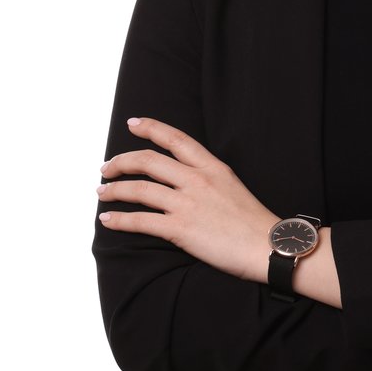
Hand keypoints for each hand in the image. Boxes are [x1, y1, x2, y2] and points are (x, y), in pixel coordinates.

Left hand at [97, 117, 279, 282]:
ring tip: (102, 193)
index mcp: (213, 167)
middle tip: (107, 168)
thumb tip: (186, 179)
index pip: (176, 139)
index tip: (134, 123)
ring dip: (115, 190)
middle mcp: (197, 180)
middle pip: (149, 161)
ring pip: (140, 189)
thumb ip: (209, 178)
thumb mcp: (233, 186)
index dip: (151, 128)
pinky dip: (120, 220)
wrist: (269, 247)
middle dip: (121, 162)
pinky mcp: (181, 229)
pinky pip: (141, 221)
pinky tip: (108, 219)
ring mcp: (188, 204)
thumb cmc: (255, 223)